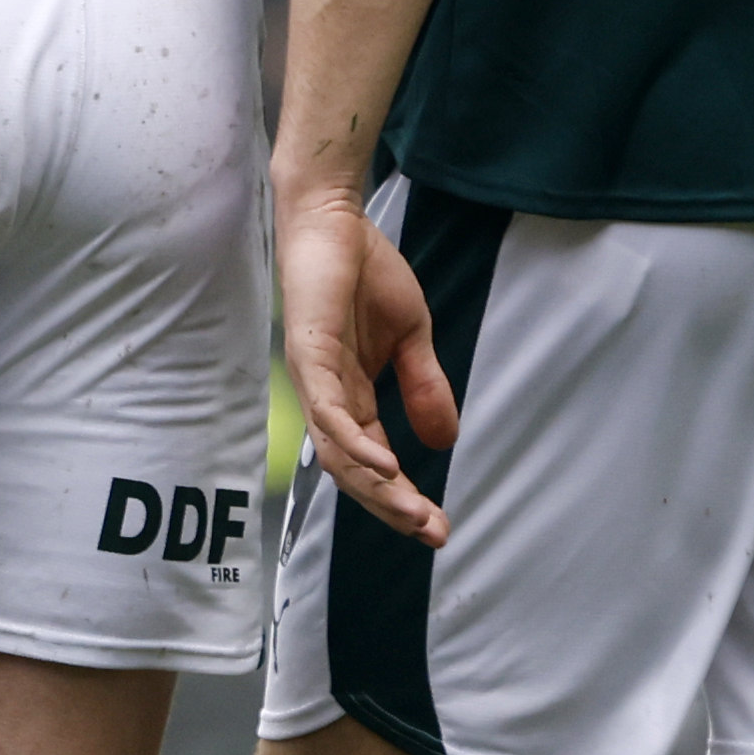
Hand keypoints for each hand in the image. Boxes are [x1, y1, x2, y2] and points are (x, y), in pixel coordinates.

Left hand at [276, 184, 458, 546]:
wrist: (335, 220)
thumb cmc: (365, 273)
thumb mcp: (411, 338)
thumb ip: (423, 388)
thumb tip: (445, 441)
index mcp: (350, 397)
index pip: (375, 463)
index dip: (404, 497)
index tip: (439, 527)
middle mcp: (327, 398)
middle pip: (354, 472)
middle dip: (393, 507)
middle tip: (432, 534)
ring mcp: (313, 380)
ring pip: (339, 452)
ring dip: (378, 487)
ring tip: (414, 513)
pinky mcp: (308, 354)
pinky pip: (330, 411)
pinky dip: (356, 443)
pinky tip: (384, 465)